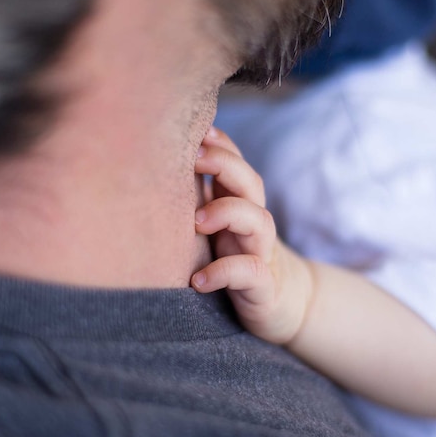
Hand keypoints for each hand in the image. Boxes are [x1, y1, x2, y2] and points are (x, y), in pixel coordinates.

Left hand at [191, 127, 314, 345]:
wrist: (281, 304)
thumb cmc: (235, 260)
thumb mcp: (217, 228)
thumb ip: (196, 199)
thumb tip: (153, 169)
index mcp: (239, 205)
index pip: (236, 164)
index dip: (220, 145)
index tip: (196, 133)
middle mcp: (253, 223)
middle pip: (251, 183)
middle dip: (225, 164)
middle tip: (193, 159)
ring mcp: (261, 252)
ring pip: (259, 221)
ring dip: (228, 213)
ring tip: (197, 222)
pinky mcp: (263, 286)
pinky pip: (250, 272)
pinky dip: (224, 272)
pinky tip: (198, 280)